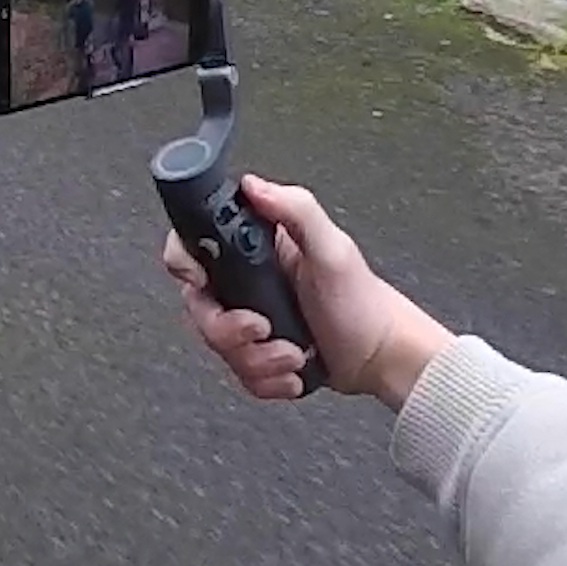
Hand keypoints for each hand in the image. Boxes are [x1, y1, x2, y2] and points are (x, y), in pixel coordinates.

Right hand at [161, 174, 452, 409]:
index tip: (202, 280)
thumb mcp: (333, 249)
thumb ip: (296, 210)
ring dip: (257, 360)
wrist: (382, 357)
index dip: (183, 262)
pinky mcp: (257, 354)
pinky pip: (239, 374)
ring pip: (218, 346)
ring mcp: (248, 321)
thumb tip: (251, 185)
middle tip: (265, 329)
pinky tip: (294, 372)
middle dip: (230, 330)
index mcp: (254, 249)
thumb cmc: (363, 303)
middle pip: (198, 306)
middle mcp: (244, 282)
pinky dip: (267, 381)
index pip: (192, 243)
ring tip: (293, 354)